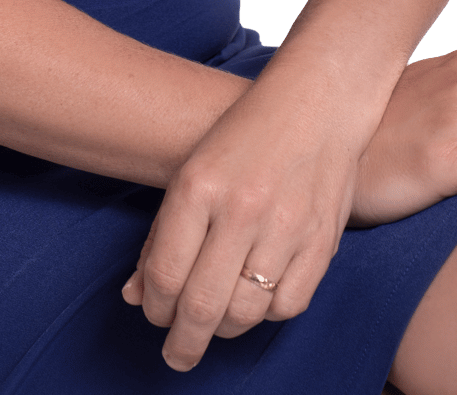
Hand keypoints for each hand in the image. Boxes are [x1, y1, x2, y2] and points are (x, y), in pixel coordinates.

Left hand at [120, 74, 361, 371]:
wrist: (317, 102)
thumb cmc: (245, 135)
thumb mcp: (192, 168)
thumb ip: (161, 235)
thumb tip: (135, 296)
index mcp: (199, 185)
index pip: (165, 275)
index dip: (153, 308)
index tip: (153, 315)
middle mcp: (241, 209)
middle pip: (202, 306)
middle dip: (182, 343)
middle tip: (176, 355)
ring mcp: (285, 227)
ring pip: (244, 314)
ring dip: (222, 331)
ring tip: (214, 325)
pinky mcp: (321, 241)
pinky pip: (287, 306)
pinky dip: (266, 315)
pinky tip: (254, 303)